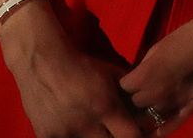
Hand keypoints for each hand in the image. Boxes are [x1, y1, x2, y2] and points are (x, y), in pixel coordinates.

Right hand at [0, 4, 145, 137]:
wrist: (43, 62)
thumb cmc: (83, 66)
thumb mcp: (113, 75)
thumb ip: (131, 95)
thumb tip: (149, 109)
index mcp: (106, 108)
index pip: (131, 137)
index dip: (137, 135)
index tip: (136, 130)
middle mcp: (85, 124)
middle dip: (116, 137)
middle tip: (115, 129)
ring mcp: (64, 132)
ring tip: (96, 127)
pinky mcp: (46, 136)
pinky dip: (74, 137)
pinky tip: (76, 127)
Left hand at [118, 0, 192, 133]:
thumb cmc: (186, 35)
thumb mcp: (156, 48)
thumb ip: (144, 68)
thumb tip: (135, 79)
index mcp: (145, 76)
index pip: (125, 87)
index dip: (129, 81)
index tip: (134, 76)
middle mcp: (157, 94)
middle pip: (137, 102)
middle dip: (139, 93)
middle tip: (146, 84)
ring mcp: (175, 102)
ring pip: (152, 112)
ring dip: (152, 104)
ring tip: (157, 95)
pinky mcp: (191, 105)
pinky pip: (171, 124)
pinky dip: (161, 128)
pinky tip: (154, 130)